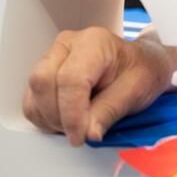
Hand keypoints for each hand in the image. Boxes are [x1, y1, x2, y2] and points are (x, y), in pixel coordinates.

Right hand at [23, 26, 176, 145]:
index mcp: (94, 42)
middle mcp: (68, 45)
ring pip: (34, 93)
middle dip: (59, 116)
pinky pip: (32, 101)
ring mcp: (53, 58)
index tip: (81, 135)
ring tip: (78, 127)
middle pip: (43, 82)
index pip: (70, 79)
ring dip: (51, 119)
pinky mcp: (45, 74)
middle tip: (80, 134)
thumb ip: (110, 111)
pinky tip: (67, 123)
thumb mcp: (137, 91)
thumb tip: (88, 133)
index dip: (72, 113)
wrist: (143, 66)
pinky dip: (45, 119)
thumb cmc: (143, 71)